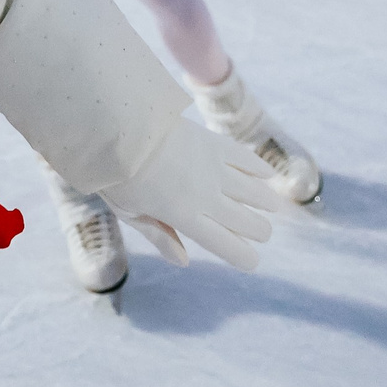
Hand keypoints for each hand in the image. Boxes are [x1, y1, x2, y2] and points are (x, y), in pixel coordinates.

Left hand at [101, 119, 286, 270]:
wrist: (116, 124)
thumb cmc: (114, 171)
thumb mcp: (129, 211)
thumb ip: (159, 236)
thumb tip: (184, 261)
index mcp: (184, 217)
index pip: (227, 247)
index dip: (245, 258)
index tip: (251, 261)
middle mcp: (205, 196)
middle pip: (247, 222)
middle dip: (260, 232)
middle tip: (262, 232)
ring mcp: (212, 167)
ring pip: (254, 192)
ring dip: (266, 202)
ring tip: (271, 206)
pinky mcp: (212, 142)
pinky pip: (245, 159)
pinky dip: (259, 169)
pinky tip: (267, 175)